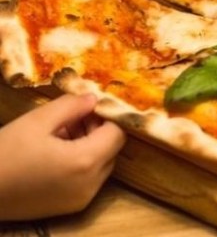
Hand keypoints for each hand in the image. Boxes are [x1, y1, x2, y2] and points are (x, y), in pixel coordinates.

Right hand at [0, 94, 124, 219]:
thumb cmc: (4, 154)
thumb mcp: (37, 121)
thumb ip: (71, 106)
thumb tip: (94, 98)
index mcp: (86, 161)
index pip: (117, 133)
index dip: (107, 117)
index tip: (90, 106)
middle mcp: (91, 184)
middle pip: (111, 149)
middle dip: (97, 130)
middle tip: (73, 116)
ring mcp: (81, 198)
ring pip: (101, 165)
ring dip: (89, 146)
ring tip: (61, 132)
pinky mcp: (70, 207)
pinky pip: (88, 180)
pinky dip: (81, 163)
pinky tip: (56, 151)